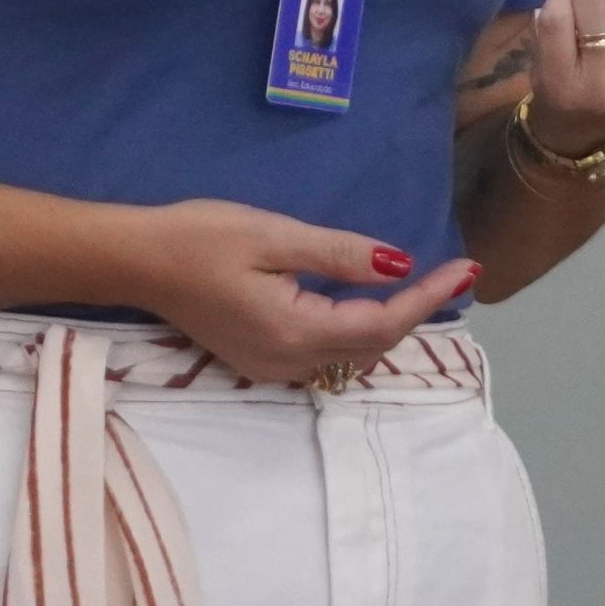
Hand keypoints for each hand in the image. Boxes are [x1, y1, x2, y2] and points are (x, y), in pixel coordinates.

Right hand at [123, 200, 477, 386]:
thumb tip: (399, 265)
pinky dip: (356, 332)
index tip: (467, 268)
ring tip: (421, 287)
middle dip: (417, 312)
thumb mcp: (275, 235)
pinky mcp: (259, 363)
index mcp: (296, 331)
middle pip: (374, 347)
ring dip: (389, 326)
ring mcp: (272, 369)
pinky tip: (365, 303)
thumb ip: (340, 255)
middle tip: (452, 273)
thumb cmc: (200, 238)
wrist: (137, 262)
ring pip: (352, 357)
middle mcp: (289, 363)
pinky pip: (325, 355)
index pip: (383, 323)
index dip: (428, 296)